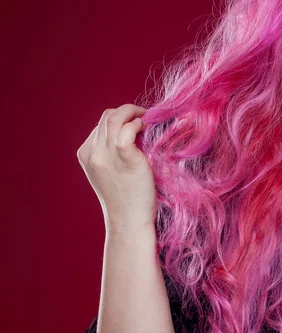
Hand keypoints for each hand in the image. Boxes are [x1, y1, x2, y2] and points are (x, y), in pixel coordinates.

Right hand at [76, 104, 156, 230]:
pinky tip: (144, 128)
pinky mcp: (125, 159)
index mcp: (86, 154)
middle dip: (125, 111)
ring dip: (132, 112)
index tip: (134, 122)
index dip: (119, 119)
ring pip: (114, 119)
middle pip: (106, 118)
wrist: (128, 221)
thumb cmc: (126, 198)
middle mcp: (93, 153)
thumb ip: (111, 153)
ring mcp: (107, 156)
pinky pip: (126, 131)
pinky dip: (135, 124)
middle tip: (142, 115)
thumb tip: (131, 131)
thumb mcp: (109, 172)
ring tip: (144, 119)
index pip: (100, 125)